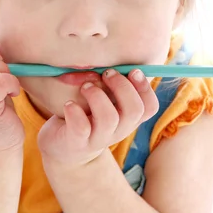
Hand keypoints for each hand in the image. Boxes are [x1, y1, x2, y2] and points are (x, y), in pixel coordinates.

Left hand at [37, 69, 158, 166]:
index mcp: (127, 120)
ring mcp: (98, 138)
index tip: (132, 71)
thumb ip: (111, 88)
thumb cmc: (85, 118)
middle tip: (106, 74)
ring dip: (97, 95)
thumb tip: (114, 61)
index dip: (145, 88)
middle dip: (121, 86)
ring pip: (108, 118)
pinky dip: (74, 111)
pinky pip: (81, 126)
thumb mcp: (103, 104)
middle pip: (134, 110)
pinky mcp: (77, 142)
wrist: (63, 152)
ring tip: (85, 87)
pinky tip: (69, 104)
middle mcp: (117, 131)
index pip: (149, 107)